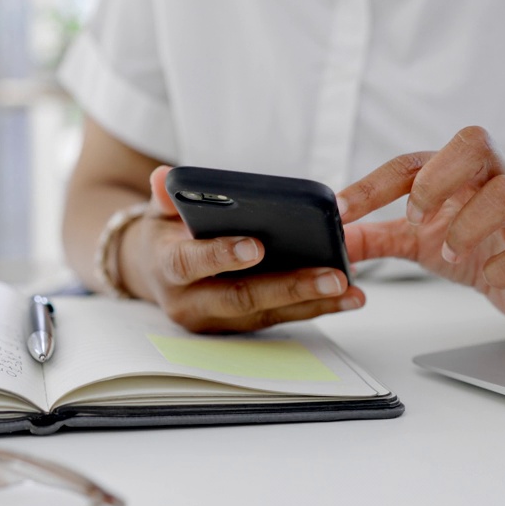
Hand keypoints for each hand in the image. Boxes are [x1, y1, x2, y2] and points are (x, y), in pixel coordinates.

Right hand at [118, 166, 365, 332]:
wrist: (154, 275)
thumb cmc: (166, 237)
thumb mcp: (158, 212)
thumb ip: (164, 196)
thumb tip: (163, 178)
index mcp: (167, 267)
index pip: (190, 263)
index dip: (221, 255)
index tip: (256, 246)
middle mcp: (190, 302)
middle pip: (241, 298)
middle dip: (289, 288)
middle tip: (332, 276)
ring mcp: (216, 320)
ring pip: (267, 314)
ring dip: (312, 303)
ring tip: (350, 289)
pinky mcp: (239, 327)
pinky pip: (279, 319)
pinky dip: (314, 309)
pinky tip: (346, 297)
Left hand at [337, 127, 504, 320]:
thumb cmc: (478, 246)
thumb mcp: (417, 241)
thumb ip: (374, 238)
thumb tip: (331, 241)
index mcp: (458, 177)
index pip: (414, 162)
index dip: (374, 184)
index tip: (341, 211)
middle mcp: (494, 183)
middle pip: (474, 143)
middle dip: (437, 179)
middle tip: (416, 218)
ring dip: (469, 226)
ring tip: (449, 254)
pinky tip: (490, 275)